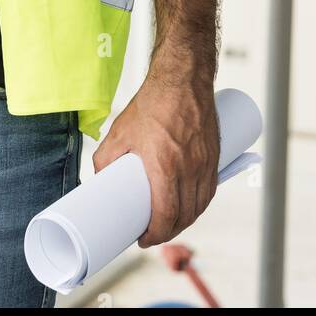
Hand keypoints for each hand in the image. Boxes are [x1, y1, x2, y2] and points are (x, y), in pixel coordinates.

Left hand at [91, 67, 219, 247]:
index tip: (142, 238)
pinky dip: (200, 206)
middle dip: (168, 232)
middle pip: (184, 217)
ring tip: (168, 224)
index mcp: (165, 165)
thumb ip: (106, 158)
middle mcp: (190, 169)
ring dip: (185, 222)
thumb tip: (99, 179)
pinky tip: (190, 208)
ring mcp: (205, 164)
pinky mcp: (215, 157)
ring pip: (199, 207)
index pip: (165, 216)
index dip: (154, 235)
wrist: (183, 77)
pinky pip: (210, 191)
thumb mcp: (120, 131)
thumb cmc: (153, 102)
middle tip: (152, 234)